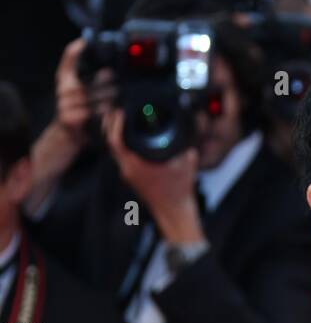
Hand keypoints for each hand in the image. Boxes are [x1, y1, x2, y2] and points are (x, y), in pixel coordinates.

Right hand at [55, 38, 115, 144]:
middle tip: (114, 77)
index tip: (84, 41)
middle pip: (84, 83)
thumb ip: (92, 82)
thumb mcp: (81, 92)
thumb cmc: (79, 110)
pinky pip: (88, 113)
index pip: (67, 61)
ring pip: (88, 99)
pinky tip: (111, 110)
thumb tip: (109, 71)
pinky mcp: (68, 118)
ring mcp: (63, 105)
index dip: (73, 50)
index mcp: (64, 80)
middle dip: (100, 81)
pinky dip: (101, 112)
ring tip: (116, 95)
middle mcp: (62, 90)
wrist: (67, 135)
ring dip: (105, 98)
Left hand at [103, 108, 202, 242]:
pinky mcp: (132, 176)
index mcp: (135, 165)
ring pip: (114, 149)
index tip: (121, 110)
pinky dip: (123, 144)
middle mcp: (127, 169)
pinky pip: (121, 156)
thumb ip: (186, 145)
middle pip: (110, 142)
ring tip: (121, 119)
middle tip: (117, 110)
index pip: (115, 140)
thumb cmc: (179, 193)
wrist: (175, 213)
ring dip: (116, 133)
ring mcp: (128, 174)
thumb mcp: (186, 163)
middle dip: (111, 123)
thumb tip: (187, 130)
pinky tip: (131, 137)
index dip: (115, 122)